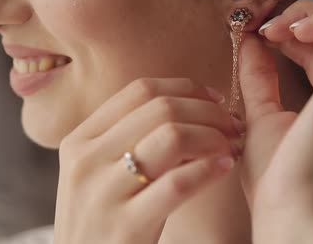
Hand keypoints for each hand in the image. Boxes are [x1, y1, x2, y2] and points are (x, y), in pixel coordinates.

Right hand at [53, 78, 241, 243]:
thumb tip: (191, 107)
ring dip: (213, 137)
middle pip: (161, 109)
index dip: (186, 88)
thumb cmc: (101, 221)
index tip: (214, 97)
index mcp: (80, 140)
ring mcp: (104, 193)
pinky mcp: (126, 226)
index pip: (140, 90)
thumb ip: (128, 138)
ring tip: (231, 146)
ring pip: (172, 137)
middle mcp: (87, 160)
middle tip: (232, 125)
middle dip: (208, 112)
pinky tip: (224, 167)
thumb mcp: (98, 173)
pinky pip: (179, 183)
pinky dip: (209, 169)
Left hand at [238, 0, 312, 242]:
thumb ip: (260, 77)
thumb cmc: (279, 180)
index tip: (259, 32)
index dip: (297, 28)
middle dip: (309, 12)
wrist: (291, 214)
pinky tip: (304, 29)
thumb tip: (250, 41)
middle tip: (268, 25)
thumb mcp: (262, 117)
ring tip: (287, 26)